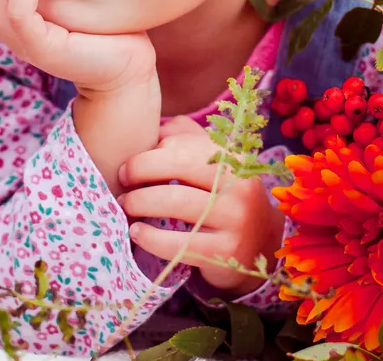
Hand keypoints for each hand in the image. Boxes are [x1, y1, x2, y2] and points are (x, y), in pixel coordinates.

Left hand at [118, 116, 283, 294]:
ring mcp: (234, 220)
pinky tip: (137, 232)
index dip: (151, 152)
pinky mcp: (223, 253)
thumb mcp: (216, 165)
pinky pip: (177, 244)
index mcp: (235, 159)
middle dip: (141, 169)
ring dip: (139, 201)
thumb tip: (156, 128)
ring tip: (126, 205)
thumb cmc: (225, 197)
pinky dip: (149, 237)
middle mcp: (240, 185)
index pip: (185, 144)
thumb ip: (187, 140)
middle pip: (180, 166)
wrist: (260, 243)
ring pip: (175, 202)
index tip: (131, 164)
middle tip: (122, 180)